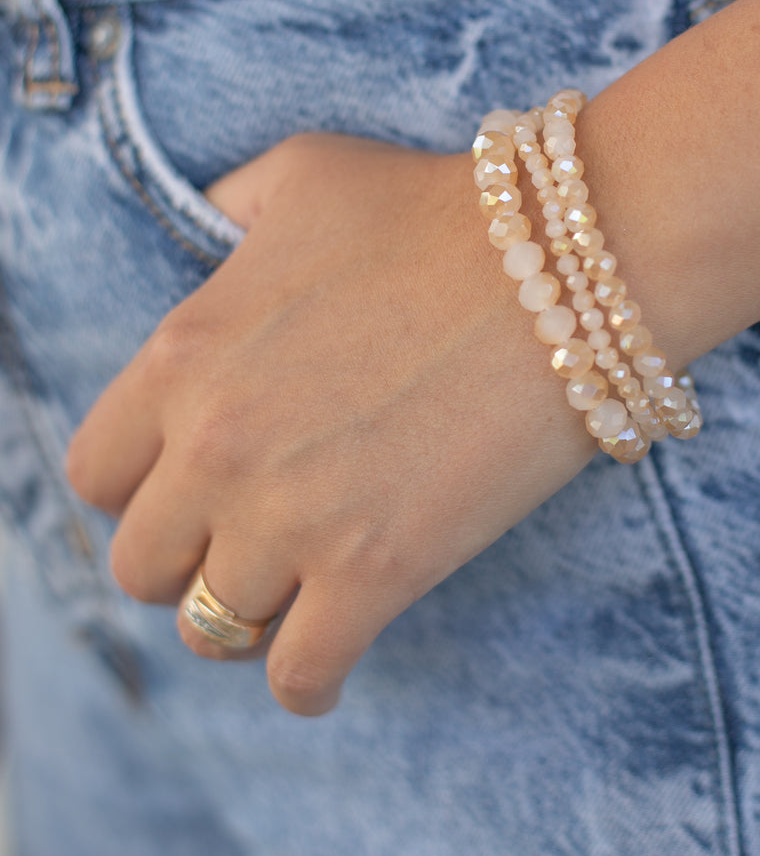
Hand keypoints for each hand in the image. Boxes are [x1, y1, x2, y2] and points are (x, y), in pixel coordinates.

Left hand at [65, 133, 597, 714]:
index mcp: (183, 356)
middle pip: (143, 566)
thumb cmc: (437, 208)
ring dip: (250, 615)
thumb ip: (231, 206)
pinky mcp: (376, 573)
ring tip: (294, 593)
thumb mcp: (305, 173)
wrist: (565, 263)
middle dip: (188, 559)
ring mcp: (292, 519)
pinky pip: (299, 676)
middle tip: (245, 541)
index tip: (185, 490)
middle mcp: (216, 447)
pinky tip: (325, 665)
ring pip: (213, 628)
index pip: (97, 474)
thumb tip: (217, 230)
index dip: (138, 489)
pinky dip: (305, 683)